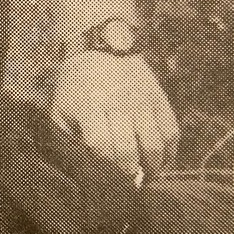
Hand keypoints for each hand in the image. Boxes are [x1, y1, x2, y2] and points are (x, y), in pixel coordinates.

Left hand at [45, 50, 178, 179]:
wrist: (100, 46)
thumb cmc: (75, 87)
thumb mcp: (61, 109)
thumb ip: (66, 138)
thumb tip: (76, 171)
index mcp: (90, 106)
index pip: (101, 147)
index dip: (104, 170)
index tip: (104, 185)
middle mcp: (118, 103)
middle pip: (128, 150)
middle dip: (126, 175)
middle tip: (124, 187)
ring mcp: (142, 100)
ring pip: (155, 145)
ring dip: (152, 169)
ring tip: (144, 178)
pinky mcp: (159, 98)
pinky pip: (172, 132)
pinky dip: (169, 154)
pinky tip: (160, 164)